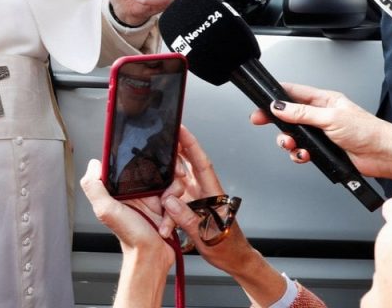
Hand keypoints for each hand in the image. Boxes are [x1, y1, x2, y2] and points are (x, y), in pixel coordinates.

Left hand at [80, 159, 174, 307]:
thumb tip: (93, 164)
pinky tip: (168, 220)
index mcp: (123, 187)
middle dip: (168, 177)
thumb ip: (94, 187)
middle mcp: (138, 190)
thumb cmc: (129, 237)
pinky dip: (176, 208)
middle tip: (166, 192)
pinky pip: (179, 198)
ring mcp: (154, 198)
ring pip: (171, 182)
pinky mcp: (168, 206)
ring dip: (173, 194)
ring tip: (166, 209)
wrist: (151, 257)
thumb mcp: (106, 210)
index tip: (157, 161)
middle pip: (158, 169)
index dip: (147, 158)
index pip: (135, 162)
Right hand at [163, 127, 252, 273]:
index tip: (180, 129)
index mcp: (213, 193)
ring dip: (166, 196)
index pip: (201, 163)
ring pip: (176, 187)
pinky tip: (164, 224)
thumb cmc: (229, 248)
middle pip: (186, 167)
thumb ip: (189, 218)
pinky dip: (167, 211)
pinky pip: (174, 202)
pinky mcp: (190, 209)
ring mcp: (197, 200)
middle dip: (172, 159)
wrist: (235, 261)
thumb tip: (170, 202)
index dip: (191, 144)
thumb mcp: (209, 235)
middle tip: (156, 151)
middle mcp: (205, 192)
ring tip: (164, 213)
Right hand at [248, 82, 391, 182]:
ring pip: (294, 135)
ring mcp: (322, 133)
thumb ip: (302, 113)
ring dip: (289, 141)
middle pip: (289, 115)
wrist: (385, 156)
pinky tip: (305, 155)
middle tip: (263, 123)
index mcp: (325, 100)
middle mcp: (322, 115)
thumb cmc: (369, 132)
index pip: (294, 92)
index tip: (261, 102)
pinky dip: (300, 154)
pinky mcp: (324, 150)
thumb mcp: (331, 118)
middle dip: (277, 122)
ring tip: (293, 145)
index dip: (275, 97)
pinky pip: (302, 150)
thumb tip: (280, 106)